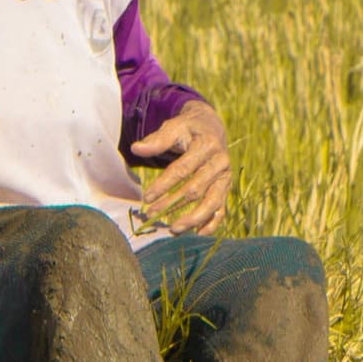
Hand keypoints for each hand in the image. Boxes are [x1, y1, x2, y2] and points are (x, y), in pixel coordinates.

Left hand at [129, 102, 233, 234]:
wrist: (211, 128)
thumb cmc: (188, 129)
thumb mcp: (174, 127)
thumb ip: (157, 140)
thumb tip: (136, 149)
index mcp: (207, 145)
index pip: (183, 169)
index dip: (164, 185)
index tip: (147, 198)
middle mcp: (221, 163)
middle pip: (196, 189)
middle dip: (172, 204)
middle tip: (151, 214)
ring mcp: (225, 178)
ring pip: (212, 203)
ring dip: (193, 218)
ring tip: (173, 229)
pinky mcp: (226, 188)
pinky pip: (222, 209)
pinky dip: (212, 223)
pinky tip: (197, 234)